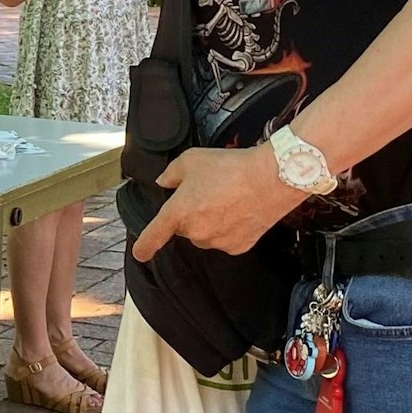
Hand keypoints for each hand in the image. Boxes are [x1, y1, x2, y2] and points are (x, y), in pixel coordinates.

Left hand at [130, 146, 306, 258]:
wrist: (271, 179)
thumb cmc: (231, 167)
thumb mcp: (191, 160)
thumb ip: (171, 173)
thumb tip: (164, 182)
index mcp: (178, 213)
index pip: (153, 236)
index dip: (144, 246)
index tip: (140, 253)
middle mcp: (195, 232)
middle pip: (185, 228)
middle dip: (191, 213)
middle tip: (209, 191)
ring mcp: (217, 242)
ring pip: (205, 235)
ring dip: (210, 222)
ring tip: (228, 198)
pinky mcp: (238, 247)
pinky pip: (226, 239)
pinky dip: (230, 228)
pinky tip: (240, 210)